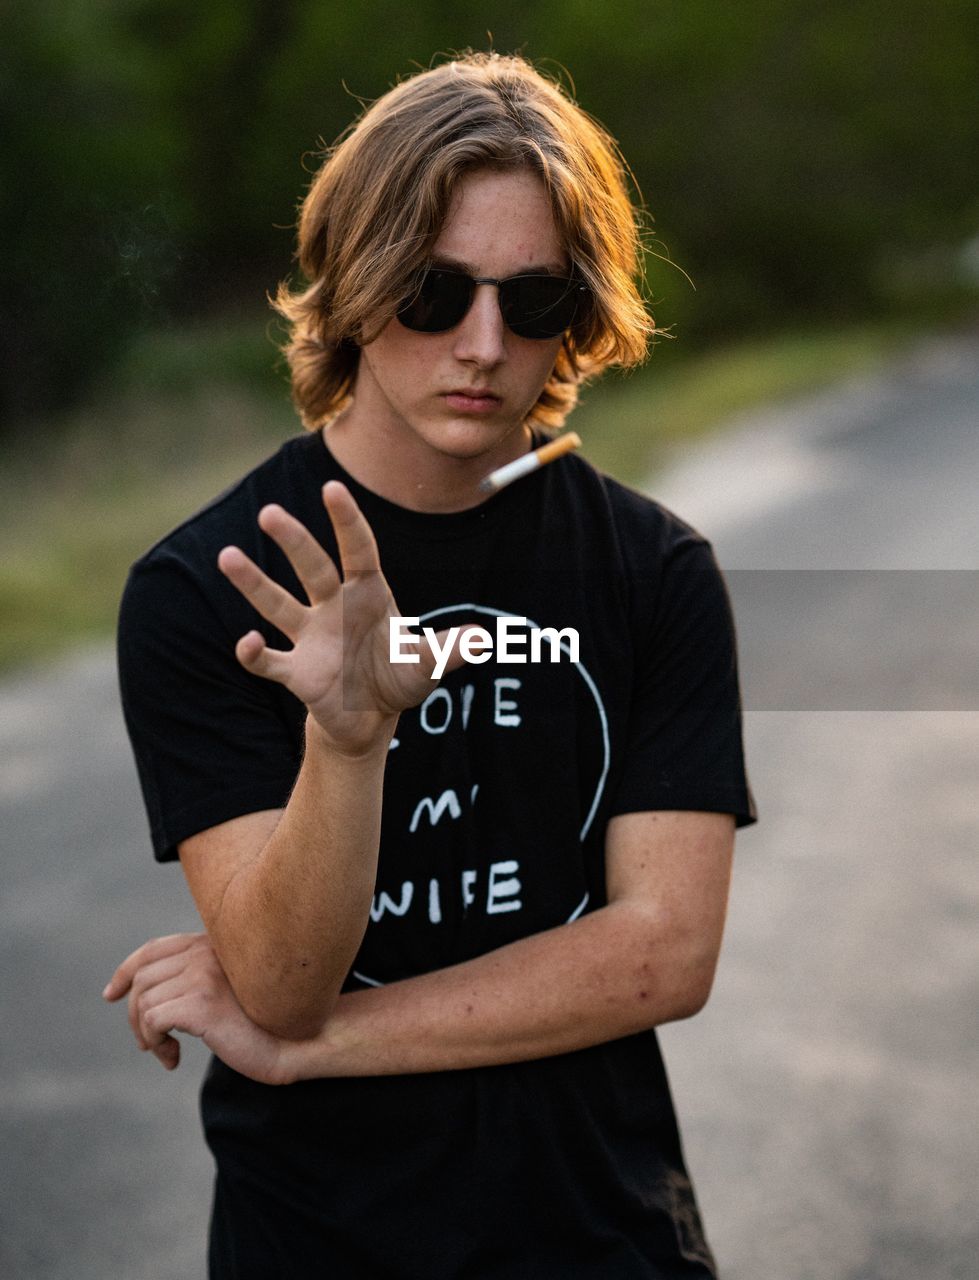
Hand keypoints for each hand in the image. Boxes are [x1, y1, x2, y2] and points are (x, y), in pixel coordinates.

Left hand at [103, 933, 288, 1084]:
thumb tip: (141, 993)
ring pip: (143, 1002)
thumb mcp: (229, 990)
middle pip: (142, 978)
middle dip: (134, 1015)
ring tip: (167, 1053)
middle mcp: (207, 951)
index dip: (126, 970)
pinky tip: (174, 1059)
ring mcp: (204, 974)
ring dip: (146, 1036)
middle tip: (150, 1045)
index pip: (154, 948)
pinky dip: (154, 1042)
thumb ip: (198, 977)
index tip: (111, 994)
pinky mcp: (202, 1002)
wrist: (297, 1040)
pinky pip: (152, 1020)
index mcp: (213, 944)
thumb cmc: (266, 1021)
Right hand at [217, 481, 461, 756]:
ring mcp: (311, 637)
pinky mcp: (296, 672)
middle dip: (293, 541)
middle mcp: (334, 607)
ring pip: (278, 603)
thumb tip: (485, 640)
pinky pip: (270, 660)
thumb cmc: (399, 678)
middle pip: (312, 567)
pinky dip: (254, 653)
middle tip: (270, 513)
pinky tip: (247, 642)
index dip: (347, 520)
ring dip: (254, 582)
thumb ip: (451, 651)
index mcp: (368, 594)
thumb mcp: (429, 665)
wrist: (371, 718)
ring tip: (227, 556)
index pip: (358, 549)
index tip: (332, 488)